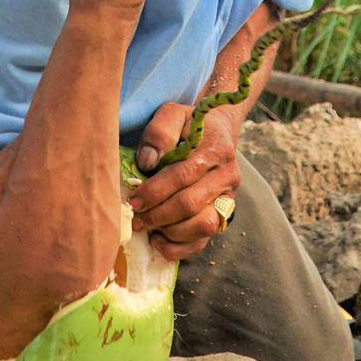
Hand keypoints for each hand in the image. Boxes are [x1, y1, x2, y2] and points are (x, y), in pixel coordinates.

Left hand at [130, 99, 239, 259]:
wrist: (215, 132)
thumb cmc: (187, 126)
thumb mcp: (172, 114)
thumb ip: (159, 131)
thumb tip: (147, 162)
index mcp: (216, 149)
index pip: (183, 175)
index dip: (155, 191)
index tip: (132, 200)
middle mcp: (227, 176)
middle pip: (191, 203)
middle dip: (158, 214)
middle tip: (135, 217)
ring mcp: (228, 199)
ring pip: (203, 226)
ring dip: (170, 231)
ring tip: (147, 226)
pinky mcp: (223, 216)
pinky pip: (203, 241)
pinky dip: (179, 247)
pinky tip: (159, 238)